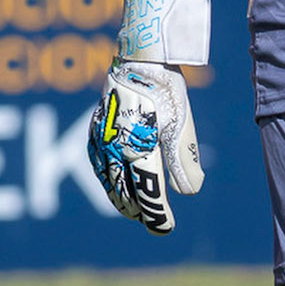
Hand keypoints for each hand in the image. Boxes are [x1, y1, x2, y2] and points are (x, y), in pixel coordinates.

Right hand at [88, 60, 203, 232]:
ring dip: (119, 198)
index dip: (156, 214)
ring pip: (108, 179)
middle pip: (124, 191)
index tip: (165, 228)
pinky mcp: (95, 128)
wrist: (140, 58)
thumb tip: (188, 193)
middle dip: (138, 209)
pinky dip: (106, 178)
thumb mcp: (181, 124)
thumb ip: (183, 160)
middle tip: (152, 222)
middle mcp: (115, 147)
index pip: (148, 192)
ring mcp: (101, 138)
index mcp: (138, 147)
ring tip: (132, 210)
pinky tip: (112, 182)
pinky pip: (97, 162)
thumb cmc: (166, 89)